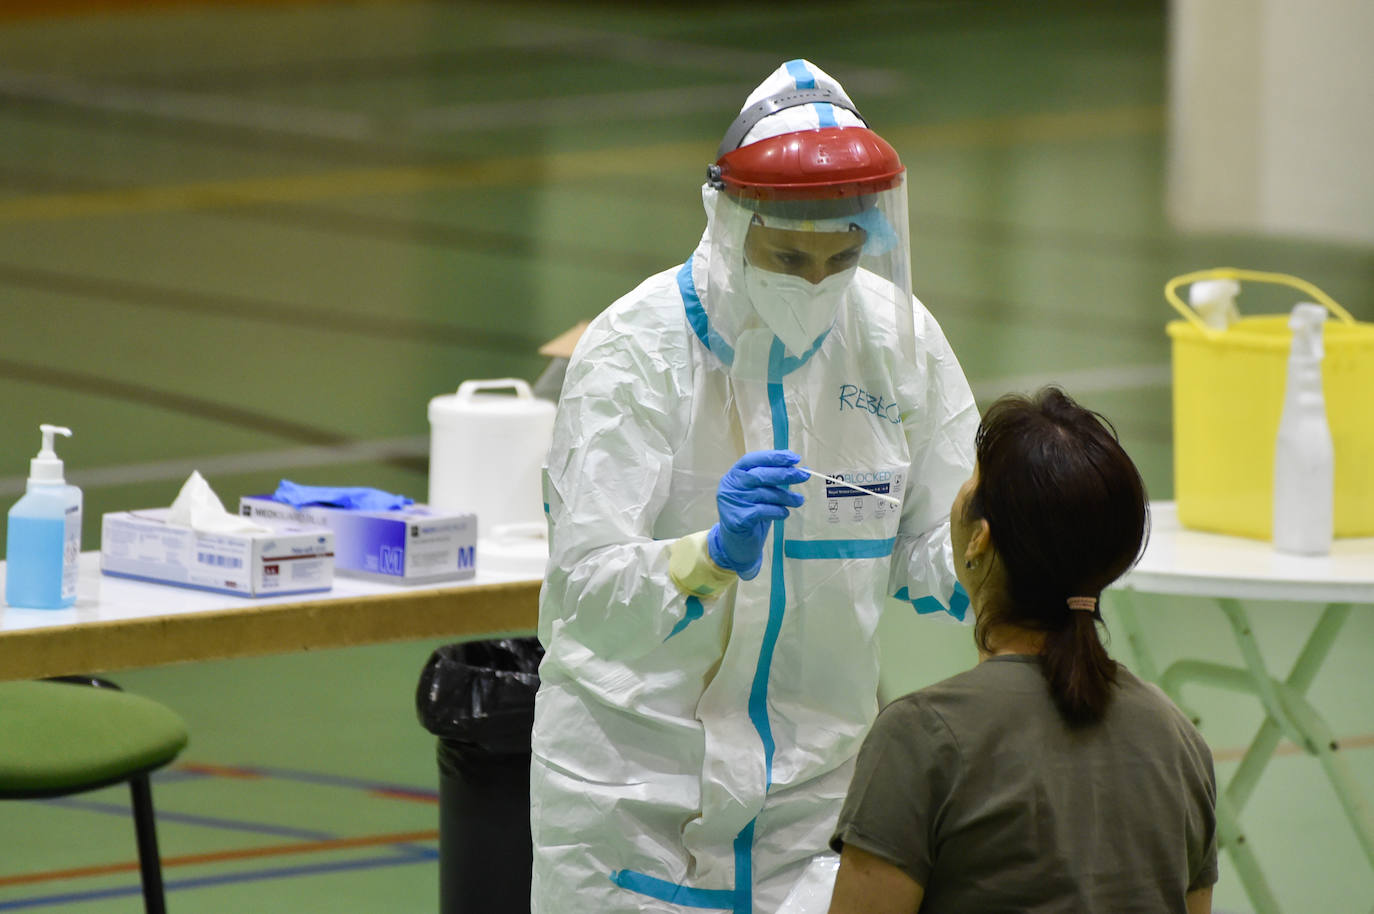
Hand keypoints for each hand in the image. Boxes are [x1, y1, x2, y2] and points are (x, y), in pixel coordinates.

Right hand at [707, 449, 807, 579]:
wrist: (736, 543)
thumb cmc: (750, 513)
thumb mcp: (759, 493)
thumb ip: (771, 480)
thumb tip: (797, 469)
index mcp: (734, 474)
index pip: (752, 459)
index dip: (774, 457)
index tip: (794, 458)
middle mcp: (730, 486)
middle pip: (760, 475)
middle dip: (785, 474)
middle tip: (804, 476)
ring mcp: (732, 502)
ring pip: (764, 494)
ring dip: (786, 496)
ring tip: (798, 501)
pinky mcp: (737, 519)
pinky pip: (763, 511)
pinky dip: (778, 511)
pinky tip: (784, 513)